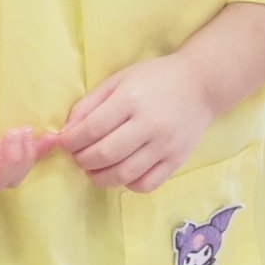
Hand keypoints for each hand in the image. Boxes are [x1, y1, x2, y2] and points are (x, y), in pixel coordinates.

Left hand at [56, 55, 214, 191]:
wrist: (200, 85)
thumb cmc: (154, 80)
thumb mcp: (118, 81)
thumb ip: (89, 104)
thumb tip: (66, 133)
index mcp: (131, 99)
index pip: (91, 129)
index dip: (71, 141)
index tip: (65, 143)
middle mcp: (149, 124)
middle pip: (105, 154)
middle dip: (83, 161)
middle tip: (79, 158)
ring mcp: (165, 146)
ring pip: (123, 175)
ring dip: (100, 177)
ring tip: (94, 170)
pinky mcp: (176, 161)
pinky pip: (145, 185)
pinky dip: (127, 184)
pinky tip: (122, 173)